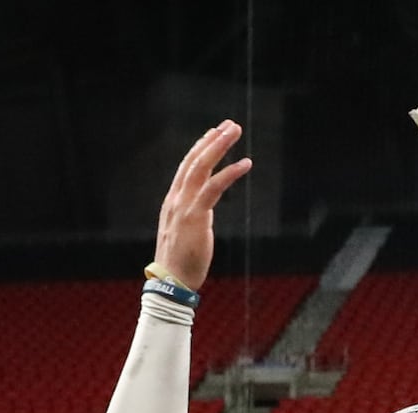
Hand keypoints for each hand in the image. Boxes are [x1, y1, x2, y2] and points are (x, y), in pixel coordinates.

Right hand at [154, 120, 252, 289]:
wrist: (172, 281)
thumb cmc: (182, 262)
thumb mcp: (185, 232)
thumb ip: (193, 216)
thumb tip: (203, 211)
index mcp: (173, 201)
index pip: (186, 167)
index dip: (200, 148)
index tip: (214, 134)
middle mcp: (176, 198)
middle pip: (194, 160)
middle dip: (212, 140)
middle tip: (230, 125)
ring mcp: (184, 206)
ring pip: (202, 167)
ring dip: (220, 146)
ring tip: (235, 131)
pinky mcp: (196, 216)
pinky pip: (214, 188)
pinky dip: (230, 173)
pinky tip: (245, 163)